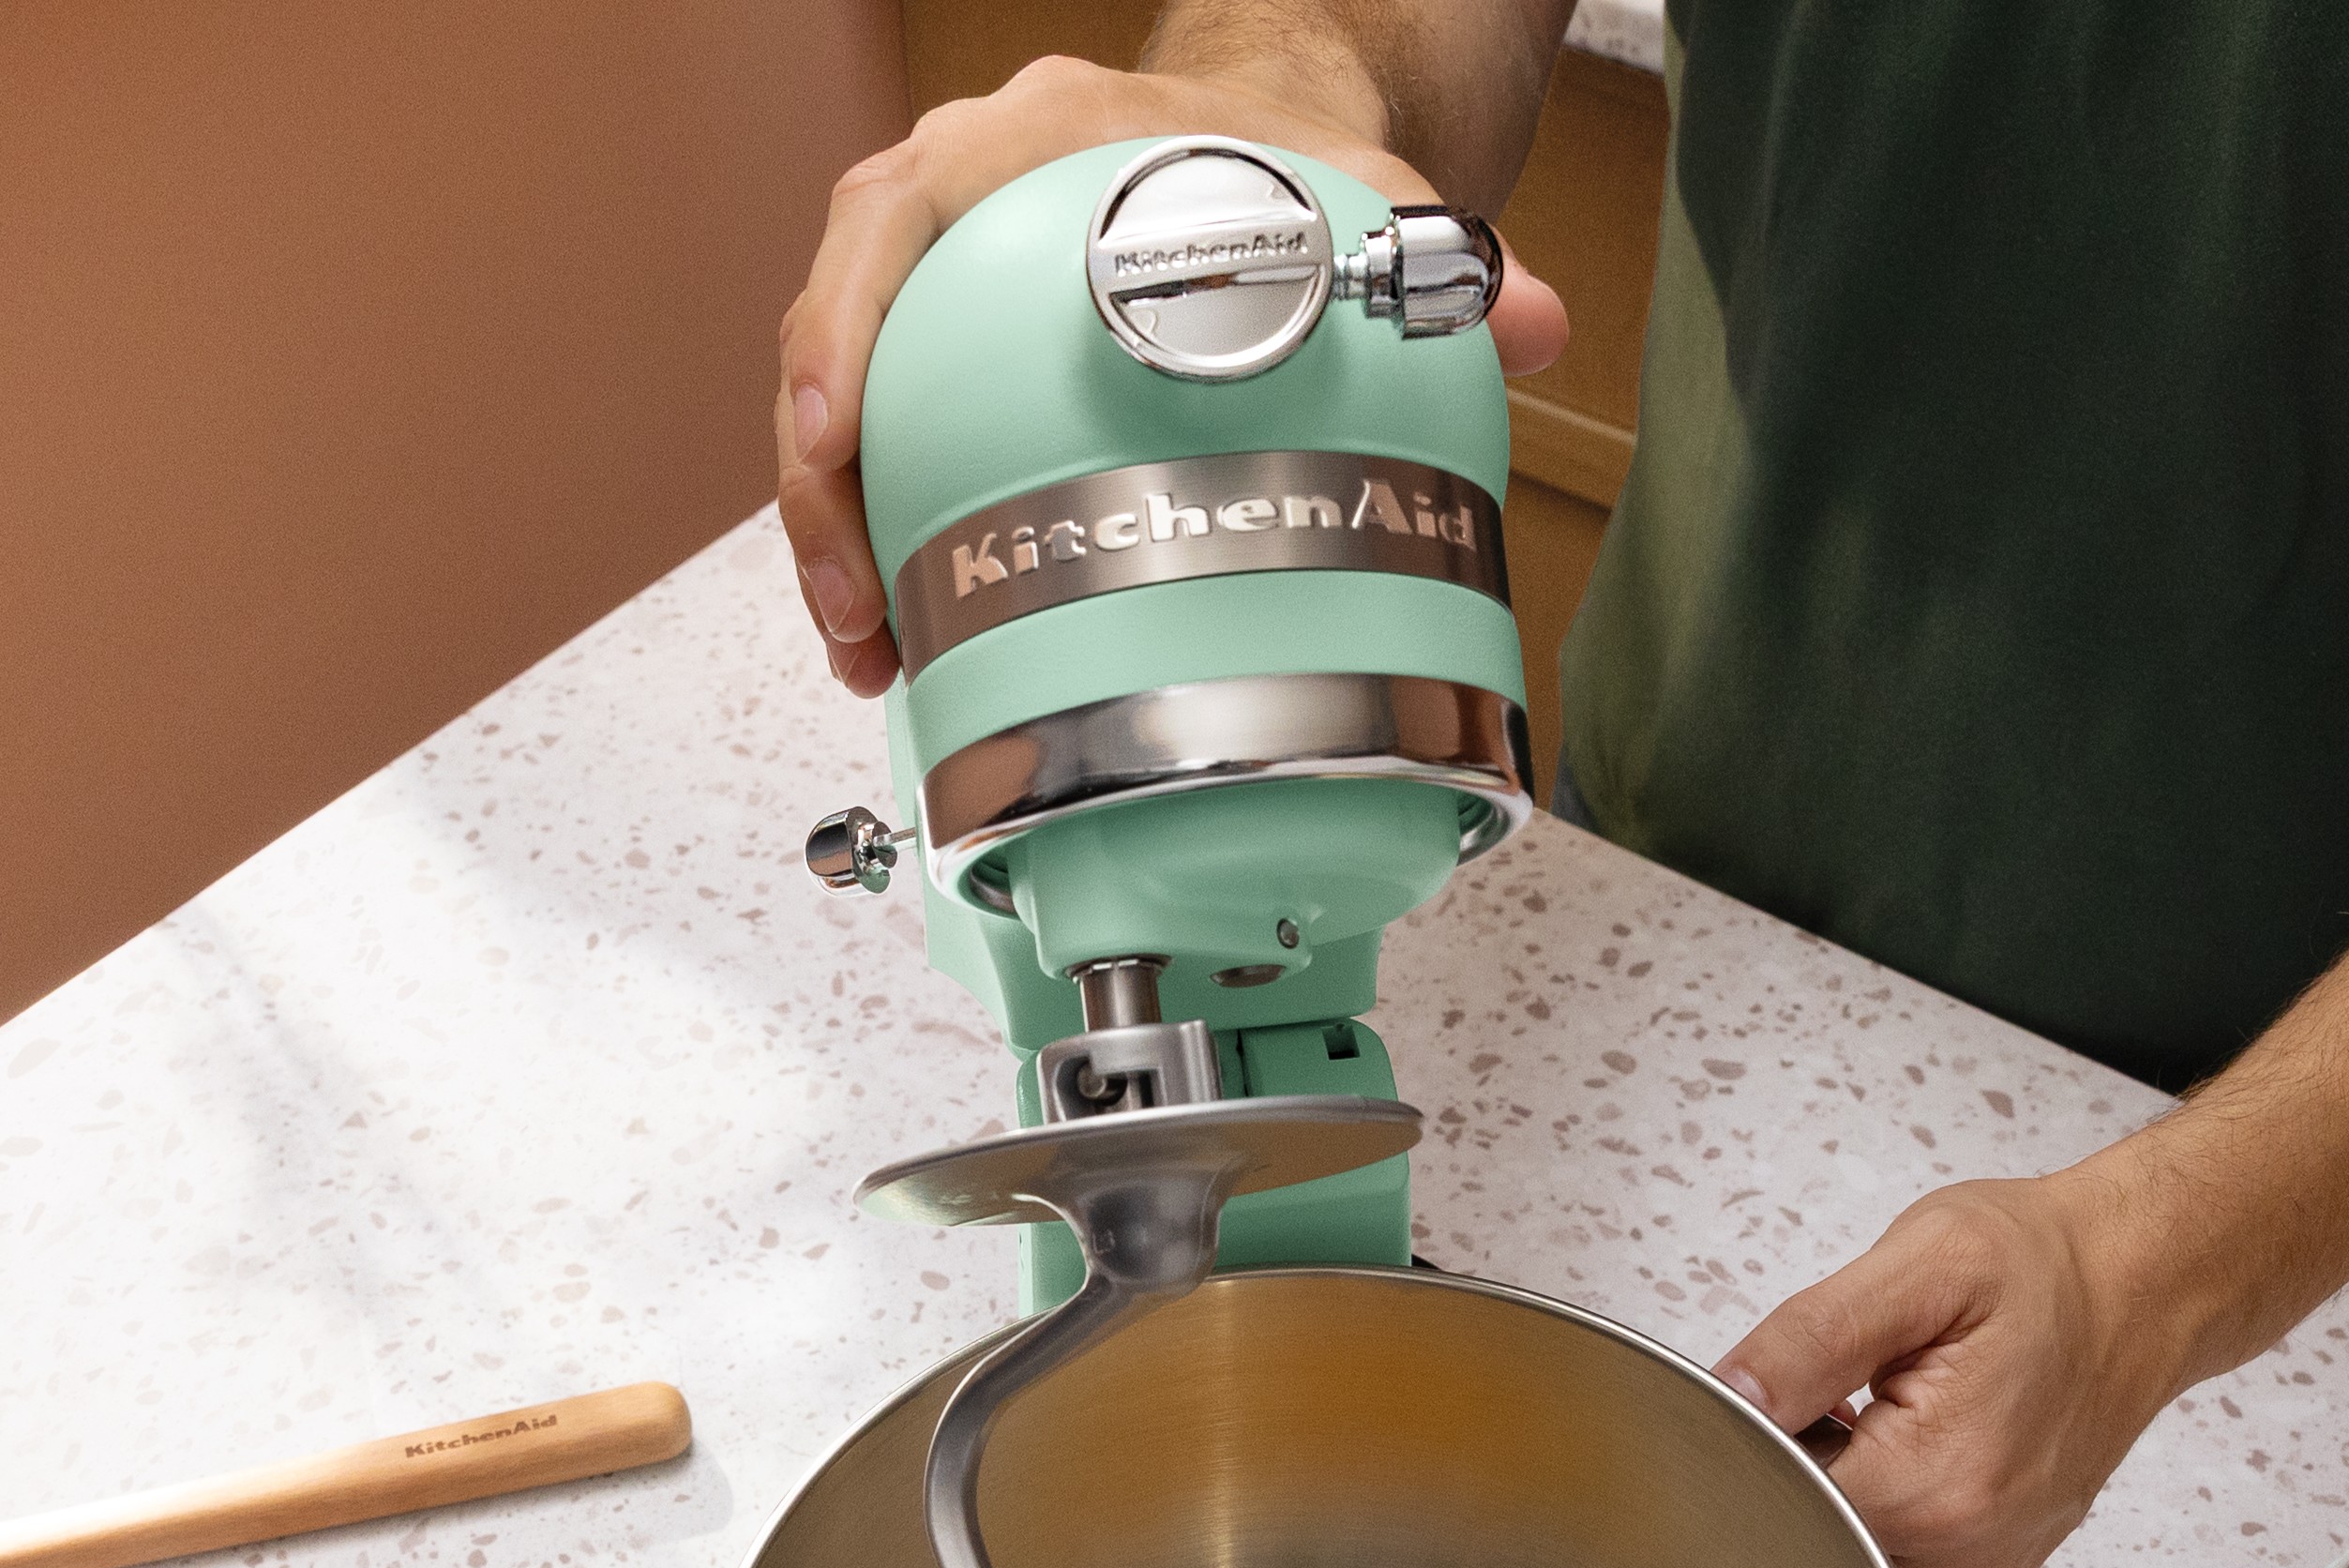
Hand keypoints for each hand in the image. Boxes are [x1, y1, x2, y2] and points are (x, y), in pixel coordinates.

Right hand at [773, 55, 1570, 697]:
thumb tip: (1523, 318)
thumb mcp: (1355, 187)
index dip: (842, 335)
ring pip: (846, 404)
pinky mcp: (946, 350)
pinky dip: (889, 536)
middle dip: (825, 489)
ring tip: (870, 652)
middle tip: (855, 610)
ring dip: (842, 535)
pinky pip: (890, 439)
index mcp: (1017, 139)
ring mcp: (939, 278)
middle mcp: (952, 199)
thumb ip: (1440, 254)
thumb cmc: (1274, 148)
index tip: (835, 438)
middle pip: (838, 332)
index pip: (886, 218)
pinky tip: (909, 636)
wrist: (1264, 134)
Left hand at [1719, 1162, 2222, 1567]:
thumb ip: (1810, 1340)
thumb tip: (1728, 1398)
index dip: (1752, 1443)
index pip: (1766, 1502)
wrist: (2141, 1294)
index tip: (1796, 1388)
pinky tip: (1899, 1460)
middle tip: (1851, 1395)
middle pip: (1796, 1543)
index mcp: (1930, 1490)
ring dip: (1830, 1501)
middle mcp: (1955, 1565)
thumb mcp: (1921, 1267)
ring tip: (1883, 1422)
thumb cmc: (2041, 1271)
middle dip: (1792, 1473)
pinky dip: (1865, 1525)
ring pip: (1831, 1565)